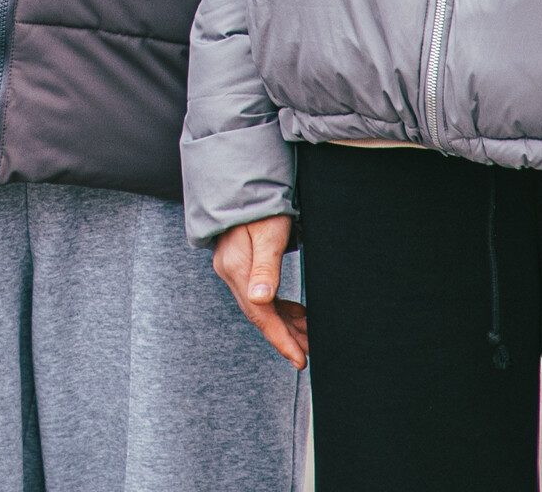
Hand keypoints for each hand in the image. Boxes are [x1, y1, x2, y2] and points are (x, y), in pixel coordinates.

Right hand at [209, 214, 306, 368]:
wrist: (245, 181)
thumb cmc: (261, 204)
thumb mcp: (268, 234)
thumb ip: (265, 268)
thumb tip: (261, 300)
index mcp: (237, 269)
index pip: (260, 313)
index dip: (281, 339)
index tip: (299, 359)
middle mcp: (232, 272)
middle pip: (260, 314)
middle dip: (286, 336)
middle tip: (309, 354)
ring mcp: (235, 268)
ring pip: (261, 307)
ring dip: (285, 323)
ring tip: (308, 337)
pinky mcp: (242, 263)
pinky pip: (260, 294)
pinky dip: (279, 307)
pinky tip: (296, 314)